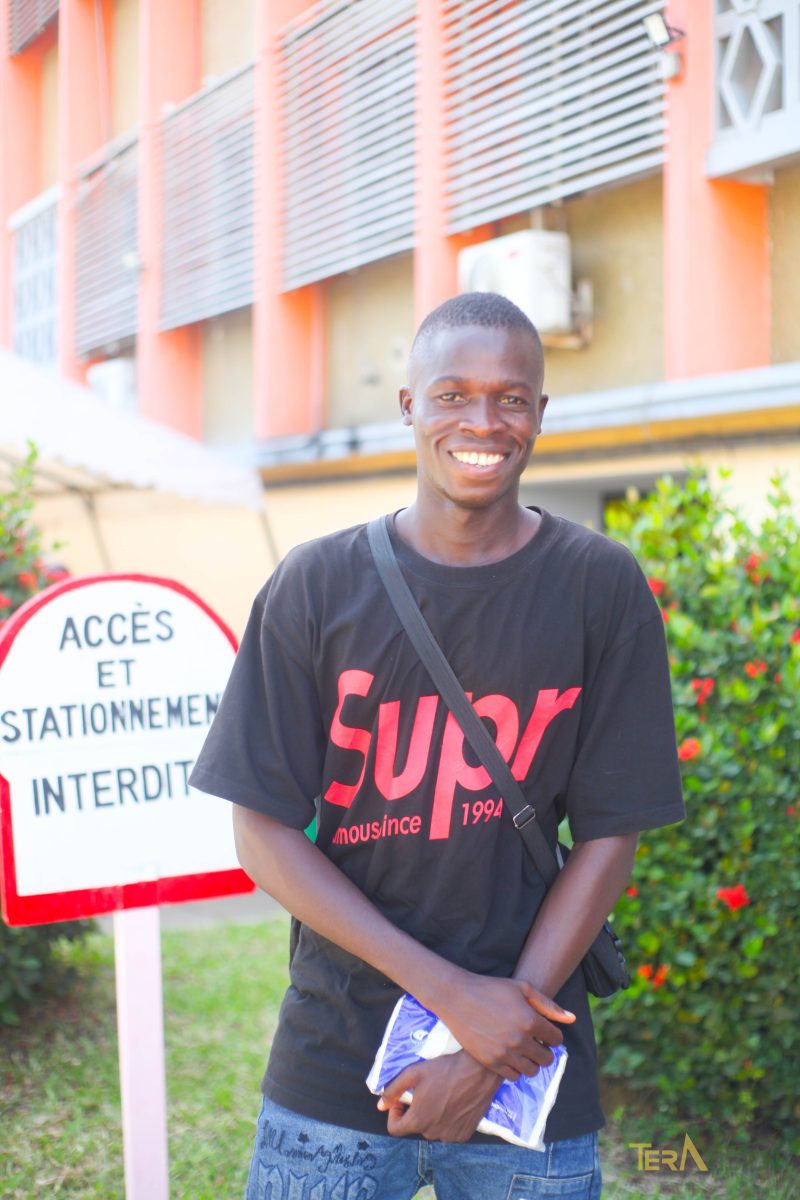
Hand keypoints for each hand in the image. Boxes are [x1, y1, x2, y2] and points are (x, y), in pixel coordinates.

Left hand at [377, 1052, 500, 1141]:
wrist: (478, 1071)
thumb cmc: (444, 1069)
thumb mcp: (413, 1073)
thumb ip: (393, 1090)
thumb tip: (380, 1106)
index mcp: (418, 1120)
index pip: (395, 1129)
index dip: (394, 1114)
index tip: (402, 1100)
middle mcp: (433, 1133)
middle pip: (415, 1127)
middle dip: (415, 1112)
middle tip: (423, 1093)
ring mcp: (450, 1136)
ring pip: (432, 1130)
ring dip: (431, 1117)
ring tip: (439, 1096)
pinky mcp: (464, 1135)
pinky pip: (448, 1131)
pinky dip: (447, 1121)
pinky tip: (453, 1103)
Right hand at [434, 973, 574, 1080]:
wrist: (457, 997)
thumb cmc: (491, 988)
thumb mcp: (522, 988)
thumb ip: (548, 1005)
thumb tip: (572, 1019)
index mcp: (530, 1020)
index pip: (556, 1039)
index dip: (553, 1035)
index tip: (545, 1031)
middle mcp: (519, 1040)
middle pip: (546, 1058)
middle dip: (545, 1050)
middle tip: (536, 1042)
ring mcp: (504, 1053)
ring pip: (531, 1070)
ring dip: (532, 1061)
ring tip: (524, 1050)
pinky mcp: (490, 1062)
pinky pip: (513, 1076)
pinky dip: (516, 1069)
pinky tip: (511, 1055)